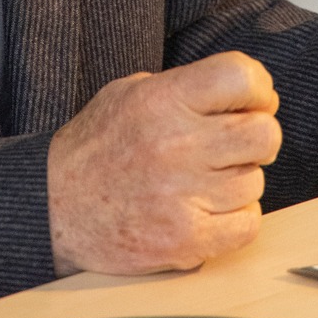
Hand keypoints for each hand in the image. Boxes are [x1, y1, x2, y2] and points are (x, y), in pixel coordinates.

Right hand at [46, 51, 282, 275]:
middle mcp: (175, 145)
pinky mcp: (186, 241)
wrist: (54, 208)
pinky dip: (235, 219)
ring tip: (202, 181)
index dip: (257, 87)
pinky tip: (207, 209)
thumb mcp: (129, 93)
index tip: (252, 100)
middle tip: (233, 143)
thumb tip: (248, 91)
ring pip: (256, 181)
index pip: (241, 77)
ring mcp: (182, 197)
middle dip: (256, 137)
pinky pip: (248, 224)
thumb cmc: (96, 149)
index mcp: (162, 101)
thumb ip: (186, 87)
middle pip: (263, 133)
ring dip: (237, 181)